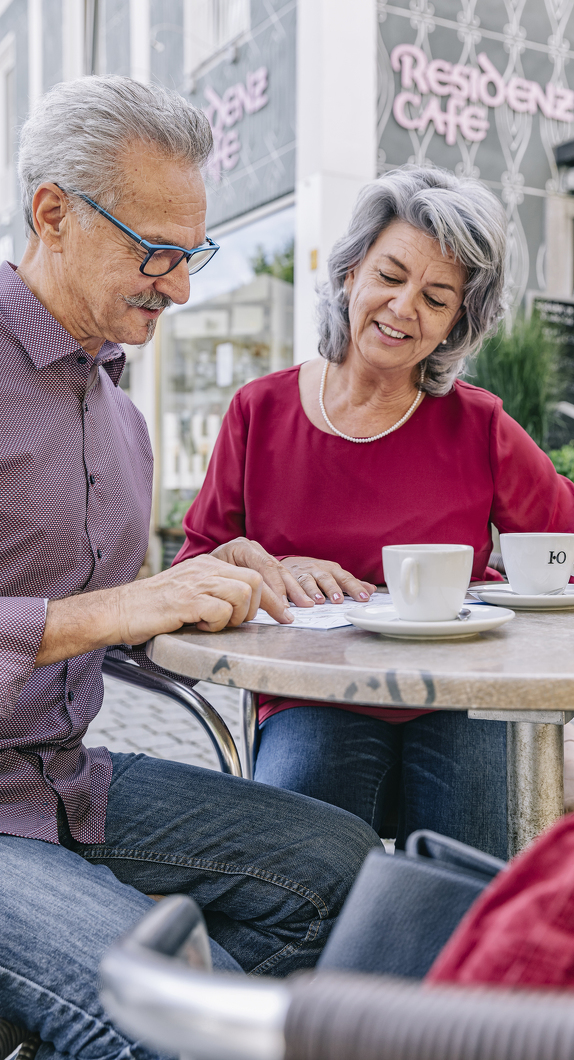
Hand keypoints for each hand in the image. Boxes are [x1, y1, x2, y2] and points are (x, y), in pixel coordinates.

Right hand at [36, 555, 273, 666]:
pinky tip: (200, 625)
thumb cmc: (153, 608)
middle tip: (239, 622)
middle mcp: (205, 568)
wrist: (119, 611)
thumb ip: (216, 594)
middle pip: (255, 579)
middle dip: (258, 607)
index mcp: (208, 565)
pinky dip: (217, 623)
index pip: (254, 573)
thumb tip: (249, 610)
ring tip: (216, 623)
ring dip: (237, 616)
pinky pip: (220, 610)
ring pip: (243, 592)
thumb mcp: (190, 593)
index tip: (285, 616)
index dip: (273, 597)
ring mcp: (196, 583)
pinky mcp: (186, 600)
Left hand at [211, 537, 315, 612]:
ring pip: (282, 572)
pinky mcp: (265, 562)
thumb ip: (235, 587)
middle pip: (275, 570)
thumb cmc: (205, 578)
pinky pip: (281, 576)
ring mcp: (260, 553)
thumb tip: (251, 603)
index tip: (282, 607)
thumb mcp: (216, 579)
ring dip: (295, 590)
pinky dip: (291, 589)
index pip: (263, 568)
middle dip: (288, 591)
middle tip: (299, 607)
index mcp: (240, 547)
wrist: (201, 572)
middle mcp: (252, 547)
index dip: (274, 589)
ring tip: (306, 604)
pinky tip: (299, 600)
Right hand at [280, 556, 375, 603]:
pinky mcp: (290, 579)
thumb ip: (352, 583)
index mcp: (333, 569)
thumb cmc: (318, 572)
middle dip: (333, 589)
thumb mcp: (335, 575)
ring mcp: (305, 574)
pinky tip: (299, 602)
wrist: (291, 562)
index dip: (355, 588)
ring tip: (320, 601)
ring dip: (314, 591)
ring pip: (309, 581)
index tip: (365, 597)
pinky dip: (295, 594)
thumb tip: (372, 590)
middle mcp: (319, 570)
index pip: (346, 579)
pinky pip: (292, 586)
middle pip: (328, 578)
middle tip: (339, 600)